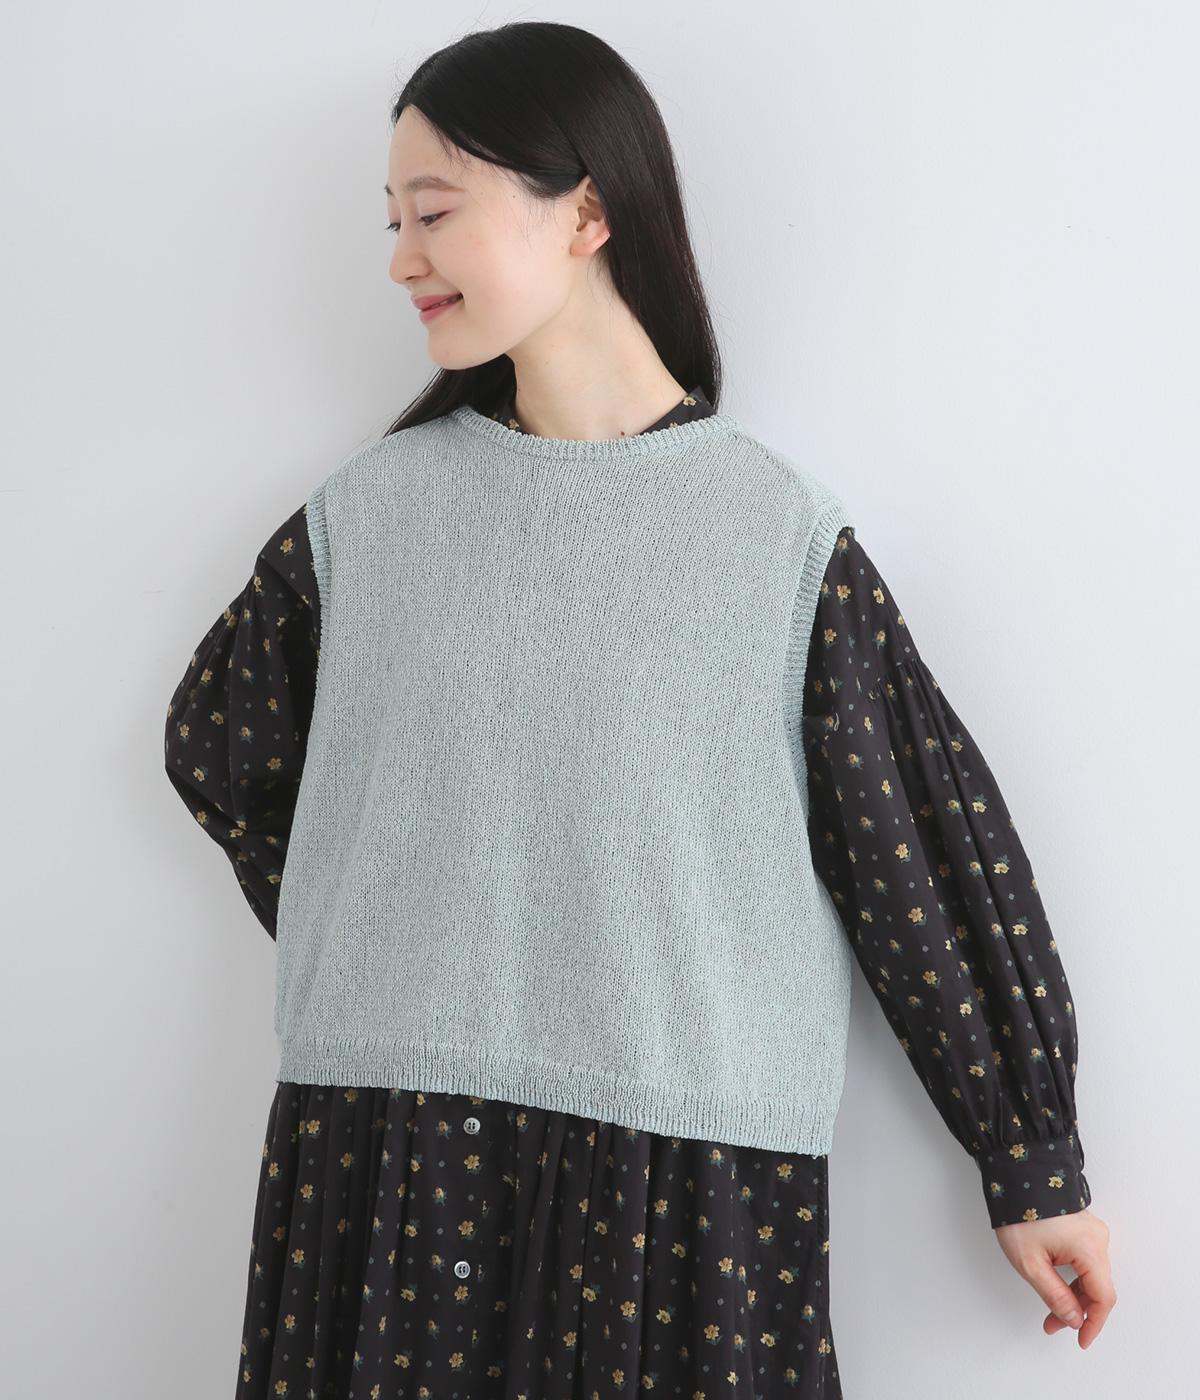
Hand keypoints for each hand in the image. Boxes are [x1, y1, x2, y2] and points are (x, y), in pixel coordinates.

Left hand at [994, 1208, 1115, 1347]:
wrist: (1014, 1175)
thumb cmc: (1018, 1213)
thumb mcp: (1030, 1263)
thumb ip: (1054, 1295)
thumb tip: (1073, 1319)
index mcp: (1089, 1248)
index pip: (1103, 1297)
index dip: (1094, 1323)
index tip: (1082, 1339)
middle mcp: (1097, 1239)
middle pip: (1097, 1288)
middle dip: (1077, 1310)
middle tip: (1053, 1324)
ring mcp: (1092, 1232)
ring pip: (1091, 1276)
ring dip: (1074, 1296)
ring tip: (1051, 1310)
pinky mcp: (1082, 1228)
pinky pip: (1085, 1262)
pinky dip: (1073, 1278)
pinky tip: (1059, 1288)